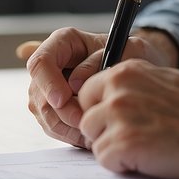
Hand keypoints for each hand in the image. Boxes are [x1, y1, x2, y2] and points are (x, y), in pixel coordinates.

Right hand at [24, 26, 178, 147]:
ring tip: (94, 132)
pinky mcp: (54, 109)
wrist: (139, 71)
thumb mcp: (128, 49)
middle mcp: (52, 64)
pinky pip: (53, 127)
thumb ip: (100, 61)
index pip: (40, 62)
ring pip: (44, 113)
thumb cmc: (133, 55)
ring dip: (66, 127)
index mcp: (64, 42)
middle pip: (39, 93)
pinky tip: (90, 136)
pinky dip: (70, 134)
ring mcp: (49, 88)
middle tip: (86, 122)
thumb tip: (74, 83)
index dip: (48, 83)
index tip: (63, 99)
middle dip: (62, 112)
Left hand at [77, 61, 178, 178]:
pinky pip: (105, 160)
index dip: (103, 111)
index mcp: (128, 71)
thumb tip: (118, 99)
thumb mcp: (167, 82)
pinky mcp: (124, 145)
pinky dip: (123, 166)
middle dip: (104, 131)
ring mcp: (118, 117)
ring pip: (93, 140)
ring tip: (146, 150)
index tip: (121, 123)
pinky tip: (150, 160)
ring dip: (114, 149)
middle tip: (133, 141)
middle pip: (86, 117)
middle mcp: (117, 90)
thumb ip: (138, 87)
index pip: (89, 92)